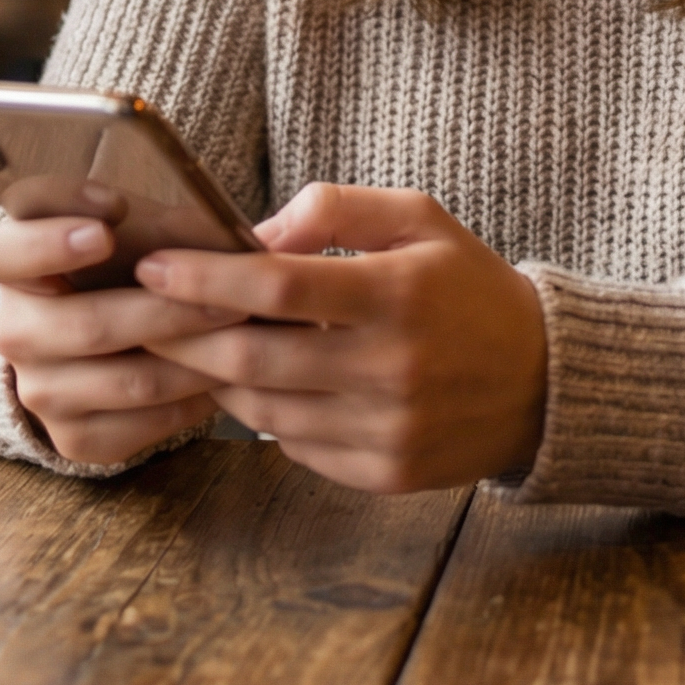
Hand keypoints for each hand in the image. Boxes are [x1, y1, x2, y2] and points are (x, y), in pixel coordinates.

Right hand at [0, 192, 245, 466]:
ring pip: (128, 380)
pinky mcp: (71, 438)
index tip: (105, 231)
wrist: (101, 337)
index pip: (5, 254)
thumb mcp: (131, 229)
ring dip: (195, 359)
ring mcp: (39, 390)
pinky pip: (140, 426)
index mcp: (13, 266)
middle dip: (168, 311)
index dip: (50, 243)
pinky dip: (189, 402)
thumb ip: (156, 223)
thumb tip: (220, 237)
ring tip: (245, 337)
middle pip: (88, 325)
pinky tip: (222, 378)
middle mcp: (14, 332)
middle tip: (230, 298)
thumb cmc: (124, 262)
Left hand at [136, 183, 547, 493]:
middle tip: (142, 316)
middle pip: (255, 359)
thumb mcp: (419, 218)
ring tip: (190, 348)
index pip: (278, 287)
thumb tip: (257, 234)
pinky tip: (257, 386)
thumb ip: (337, 209)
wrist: (542, 380)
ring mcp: (387, 431)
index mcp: (397, 294)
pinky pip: (296, 448)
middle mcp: (390, 369)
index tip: (154, 266)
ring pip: (265, 411)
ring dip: (216, 380)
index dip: (206, 278)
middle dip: (184, 337)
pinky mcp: (384, 475)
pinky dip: (265, 416)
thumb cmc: (467, 286)